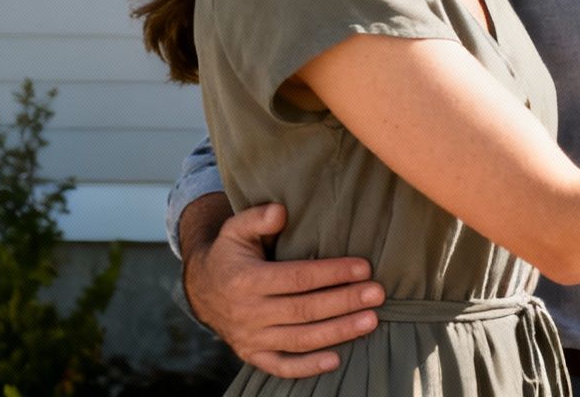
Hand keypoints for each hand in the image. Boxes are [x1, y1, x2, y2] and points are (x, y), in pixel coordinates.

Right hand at [180, 197, 381, 376]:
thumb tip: (280, 212)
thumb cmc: (230, 254)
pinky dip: (308, 368)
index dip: (331, 273)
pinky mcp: (252, 355)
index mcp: (245, 280)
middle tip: (378, 294)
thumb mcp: (235, 230)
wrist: (201, 289)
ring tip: (371, 321)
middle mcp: (247, 313)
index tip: (364, 267)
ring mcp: (249, 338)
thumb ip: (256, 218)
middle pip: (304, 310)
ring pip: (299, 340)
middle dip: (344, 302)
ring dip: (338, 333)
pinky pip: (281, 367)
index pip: (296, 278)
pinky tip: (337, 360)